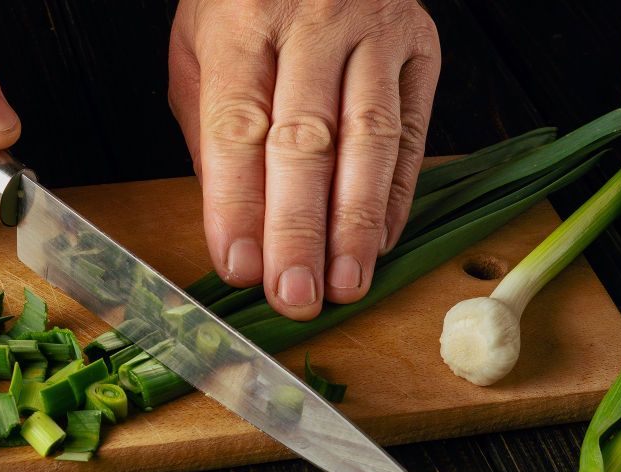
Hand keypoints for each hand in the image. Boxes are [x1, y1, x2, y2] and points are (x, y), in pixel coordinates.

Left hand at [168, 0, 440, 319]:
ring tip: (345, 284)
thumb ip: (211, 131)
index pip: (238, 128)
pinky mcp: (421, 47)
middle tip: (293, 294)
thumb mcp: (199, 49)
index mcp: (242, 24)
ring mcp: (375, 33)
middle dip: (298, 231)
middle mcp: (313, 24)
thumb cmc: (245, 1)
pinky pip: (412, 132)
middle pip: (305, 142)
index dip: (238, 205)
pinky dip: (397, 196)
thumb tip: (232, 224)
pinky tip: (380, 245)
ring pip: (369, 141)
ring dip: (356, 224)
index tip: (238, 267)